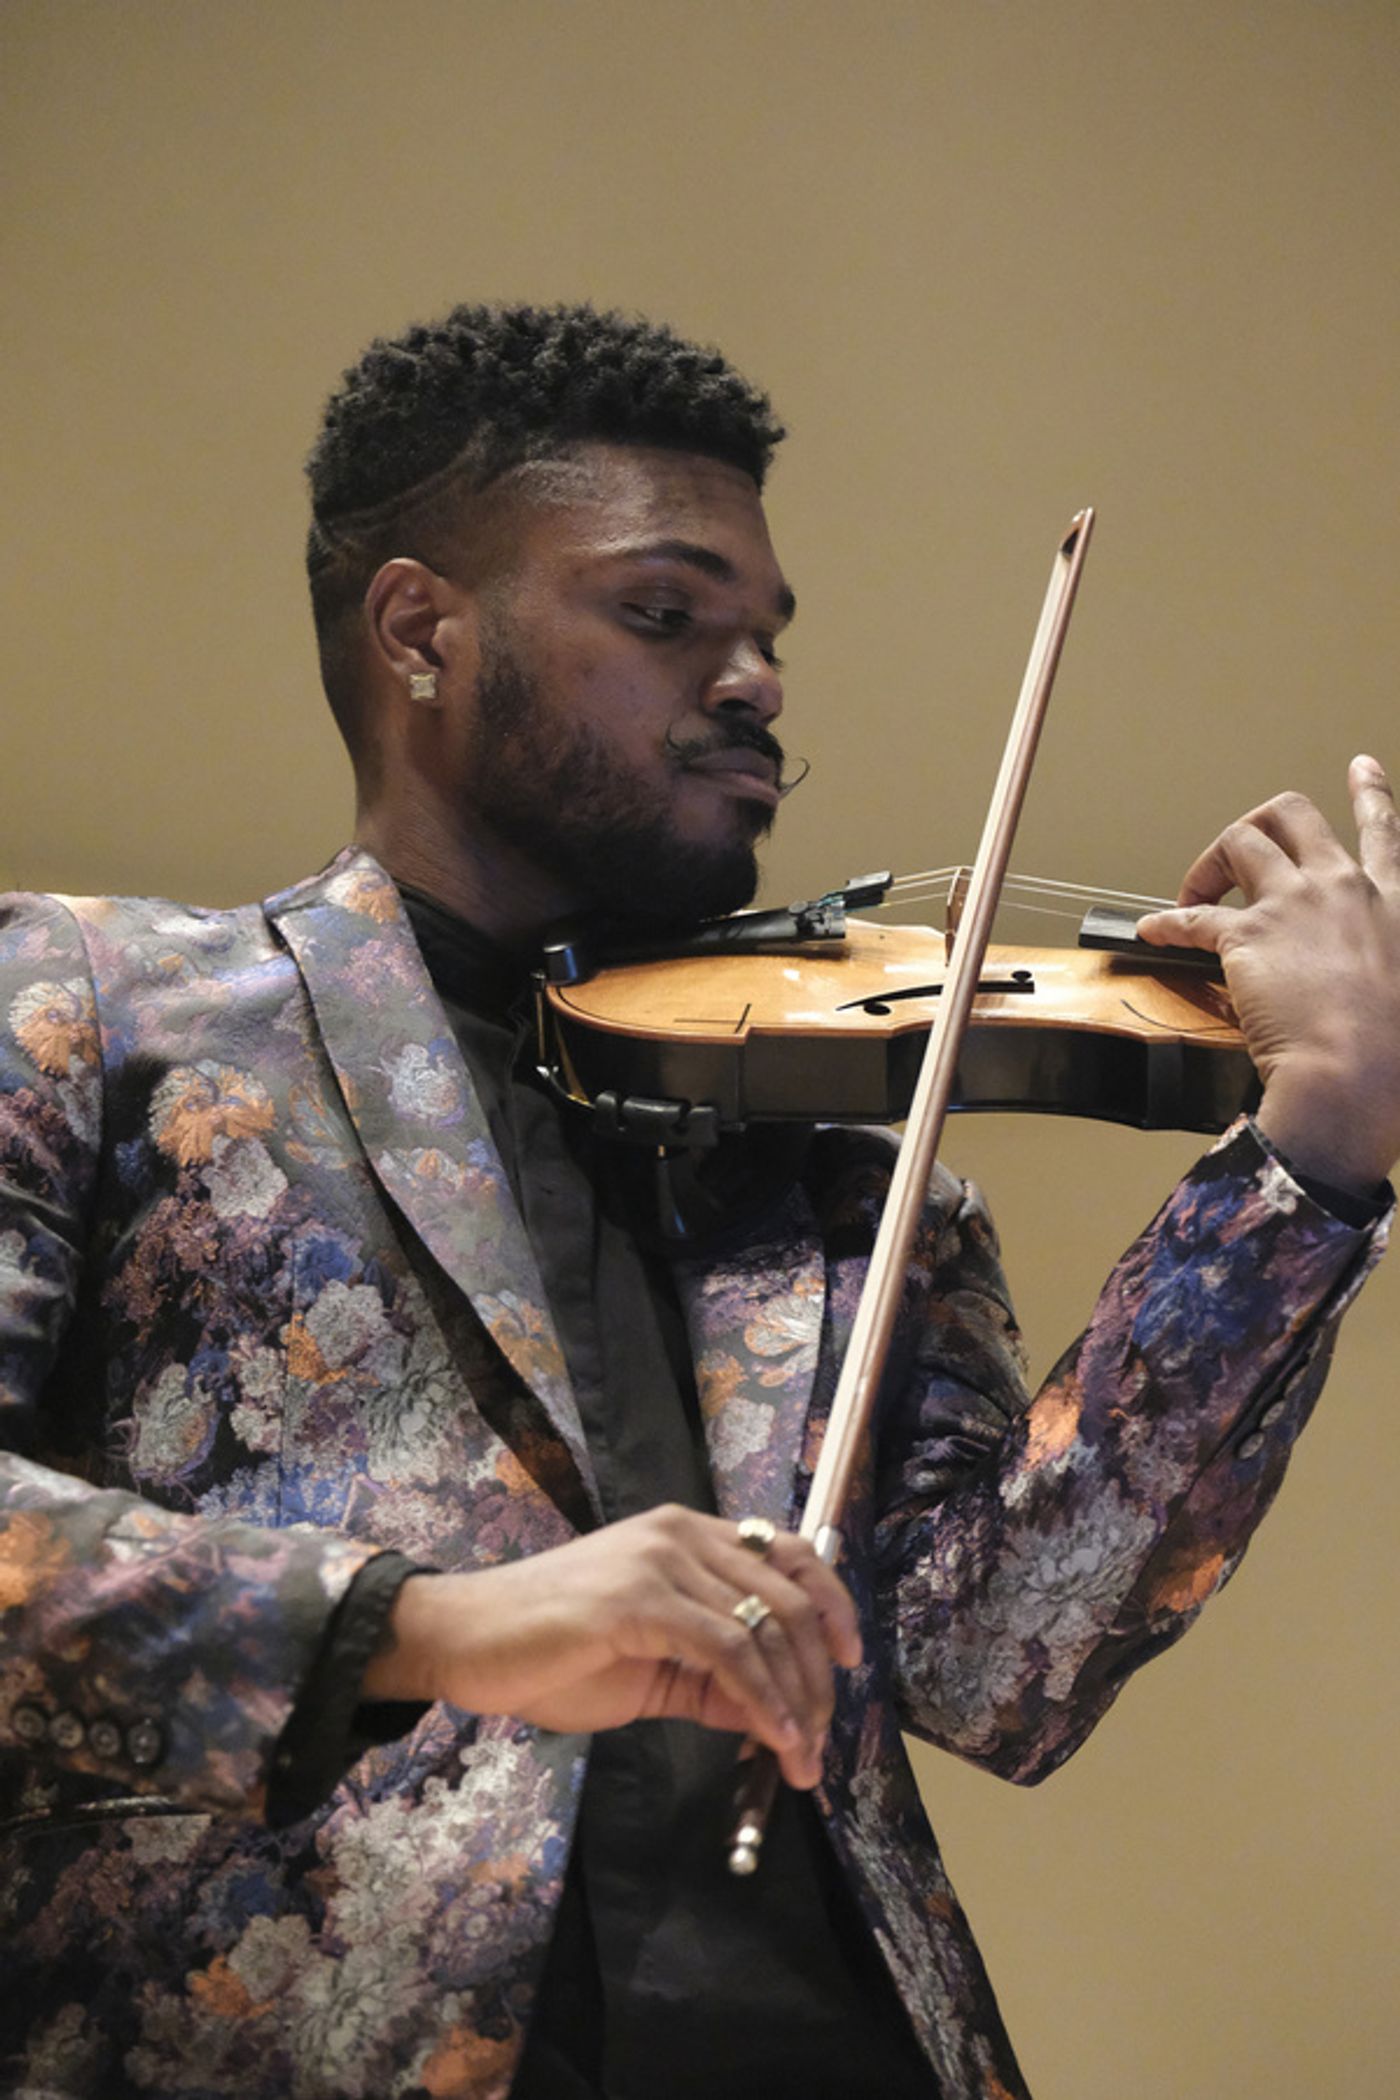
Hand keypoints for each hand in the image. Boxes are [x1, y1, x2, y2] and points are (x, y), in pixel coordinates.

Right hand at [360, 1504, 862, 1789]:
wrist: (465, 1641)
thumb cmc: (548, 1652)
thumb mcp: (648, 1666)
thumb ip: (709, 1678)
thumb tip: (774, 1712)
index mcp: (686, 1535)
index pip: (789, 1554)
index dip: (831, 1604)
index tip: (849, 1661)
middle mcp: (682, 1534)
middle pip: (789, 1597)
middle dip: (819, 1677)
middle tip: (820, 1742)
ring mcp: (661, 1561)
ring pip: (767, 1626)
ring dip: (798, 1700)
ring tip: (801, 1757)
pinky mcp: (641, 1600)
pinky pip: (728, 1653)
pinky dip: (763, 1701)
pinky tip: (773, 1740)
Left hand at [1136, 756, 1399, 1192]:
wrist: (1356, 1076)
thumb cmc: (1392, 1053)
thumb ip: (1389, 959)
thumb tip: (1371, 975)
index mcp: (1395, 901)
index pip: (1383, 831)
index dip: (1369, 793)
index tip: (1359, 769)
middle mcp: (1343, 887)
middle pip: (1292, 814)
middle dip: (1258, 824)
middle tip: (1237, 856)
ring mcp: (1294, 904)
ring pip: (1238, 841)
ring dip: (1208, 864)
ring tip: (1192, 896)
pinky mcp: (1246, 934)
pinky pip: (1190, 914)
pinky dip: (1165, 922)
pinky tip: (1152, 931)